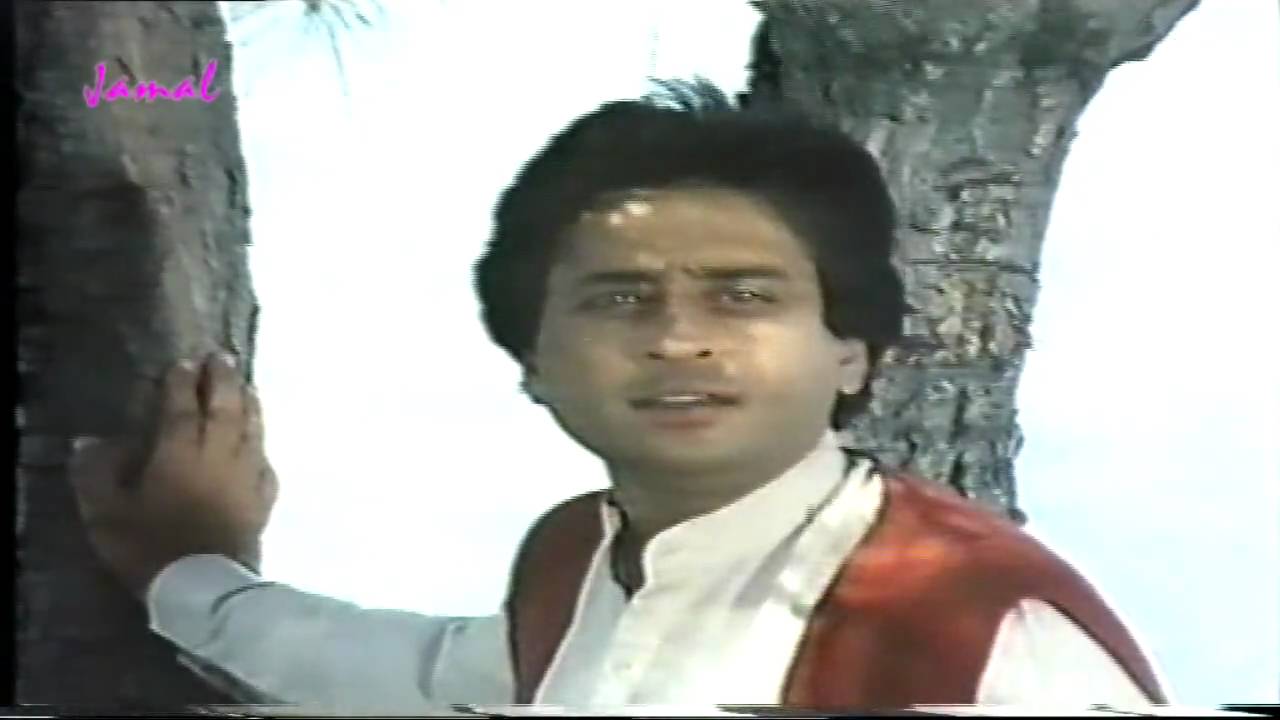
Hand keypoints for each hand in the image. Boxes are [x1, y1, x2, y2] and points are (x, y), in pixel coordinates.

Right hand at [69, 352, 278, 598]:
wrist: (206, 587)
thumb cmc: (151, 547)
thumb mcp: (108, 513)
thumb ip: (97, 473)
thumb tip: (90, 440)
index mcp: (179, 451)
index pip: (182, 407)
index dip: (181, 383)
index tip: (183, 363)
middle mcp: (219, 454)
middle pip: (226, 406)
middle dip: (223, 379)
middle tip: (222, 357)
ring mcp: (247, 475)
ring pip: (252, 428)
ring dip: (249, 402)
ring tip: (247, 386)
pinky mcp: (263, 499)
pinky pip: (265, 462)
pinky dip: (261, 446)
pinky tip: (259, 445)